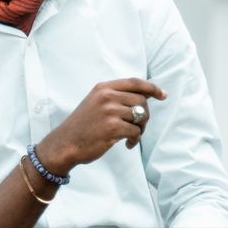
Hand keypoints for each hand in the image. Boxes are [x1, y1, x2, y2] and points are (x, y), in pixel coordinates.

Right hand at [36, 78, 166, 172]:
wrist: (64, 144)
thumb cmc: (82, 127)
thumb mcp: (95, 103)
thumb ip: (115, 97)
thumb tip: (144, 98)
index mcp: (103, 88)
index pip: (135, 82)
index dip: (152, 88)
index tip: (163, 95)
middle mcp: (107, 96)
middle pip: (141, 101)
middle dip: (145, 115)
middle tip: (138, 127)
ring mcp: (109, 112)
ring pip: (140, 116)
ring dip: (141, 129)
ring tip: (132, 137)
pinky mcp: (112, 128)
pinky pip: (135, 131)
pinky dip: (135, 139)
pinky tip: (127, 145)